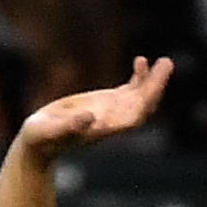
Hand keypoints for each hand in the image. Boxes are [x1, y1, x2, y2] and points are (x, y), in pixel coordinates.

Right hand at [16, 54, 173, 155]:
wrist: (39, 144)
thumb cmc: (40, 139)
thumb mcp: (48, 131)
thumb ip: (67, 126)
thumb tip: (89, 116)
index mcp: (102, 129)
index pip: (132, 119)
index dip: (145, 101)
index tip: (154, 84)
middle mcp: (111, 122)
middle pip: (142, 106)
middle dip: (156, 86)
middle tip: (166, 63)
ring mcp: (111, 112)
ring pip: (140, 97)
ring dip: (153, 80)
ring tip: (164, 61)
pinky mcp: (105, 104)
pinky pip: (129, 91)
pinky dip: (139, 77)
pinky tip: (141, 61)